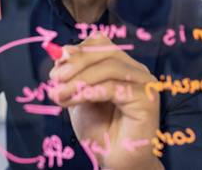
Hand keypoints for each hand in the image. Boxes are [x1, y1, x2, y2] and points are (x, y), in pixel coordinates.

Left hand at [49, 32, 163, 169]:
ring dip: (78, 79)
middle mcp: (137, 71)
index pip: (102, 43)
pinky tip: (72, 101)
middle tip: (54, 79)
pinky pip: (114, 87)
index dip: (78, 50)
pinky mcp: (147, 99)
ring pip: (109, 68)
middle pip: (106, 51)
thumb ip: (74, 75)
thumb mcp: (80, 97)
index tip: (56, 66)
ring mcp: (145, 84)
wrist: (115, 161)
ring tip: (58, 95)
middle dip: (76, 62)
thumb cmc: (100, 131)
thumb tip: (62, 52)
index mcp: (122, 66)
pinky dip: (88, 91)